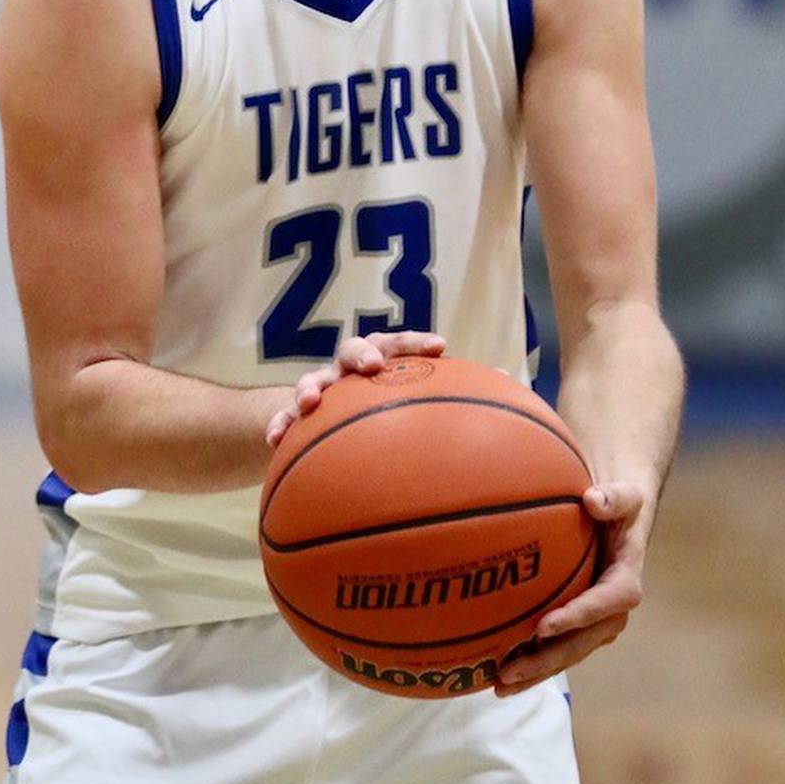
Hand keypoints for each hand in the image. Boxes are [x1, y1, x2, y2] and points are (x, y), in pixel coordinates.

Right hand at [265, 330, 444, 448]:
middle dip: (362, 355)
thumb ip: (454, 393)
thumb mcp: (413, 399)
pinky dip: (278, 425)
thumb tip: (509, 383)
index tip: (440, 347)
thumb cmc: (381, 406)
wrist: (324, 419)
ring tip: (311, 402)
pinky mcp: (295, 415)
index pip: (399, 343)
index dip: (416, 342)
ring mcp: (321, 390)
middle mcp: (348, 370)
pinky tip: (275, 441)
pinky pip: (282, 419)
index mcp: (380, 361)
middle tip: (373, 367)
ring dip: (310, 386)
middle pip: (352, 349)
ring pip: (311, 379)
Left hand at [494, 479, 651, 696]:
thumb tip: (592, 500)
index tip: (544, 626)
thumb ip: (613, 497)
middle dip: (547, 660)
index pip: (608, 603)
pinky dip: (531, 663)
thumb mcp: (624, 496)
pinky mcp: (577, 626)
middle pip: (582, 643)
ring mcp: (594, 623)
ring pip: (567, 654)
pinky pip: (555, 649)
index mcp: (626, 580)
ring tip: (498, 686)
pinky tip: (496, 673)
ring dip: (535, 672)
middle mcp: (612, 610)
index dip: (578, 617)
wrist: (620, 522)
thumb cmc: (617, 505)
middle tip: (508, 670)